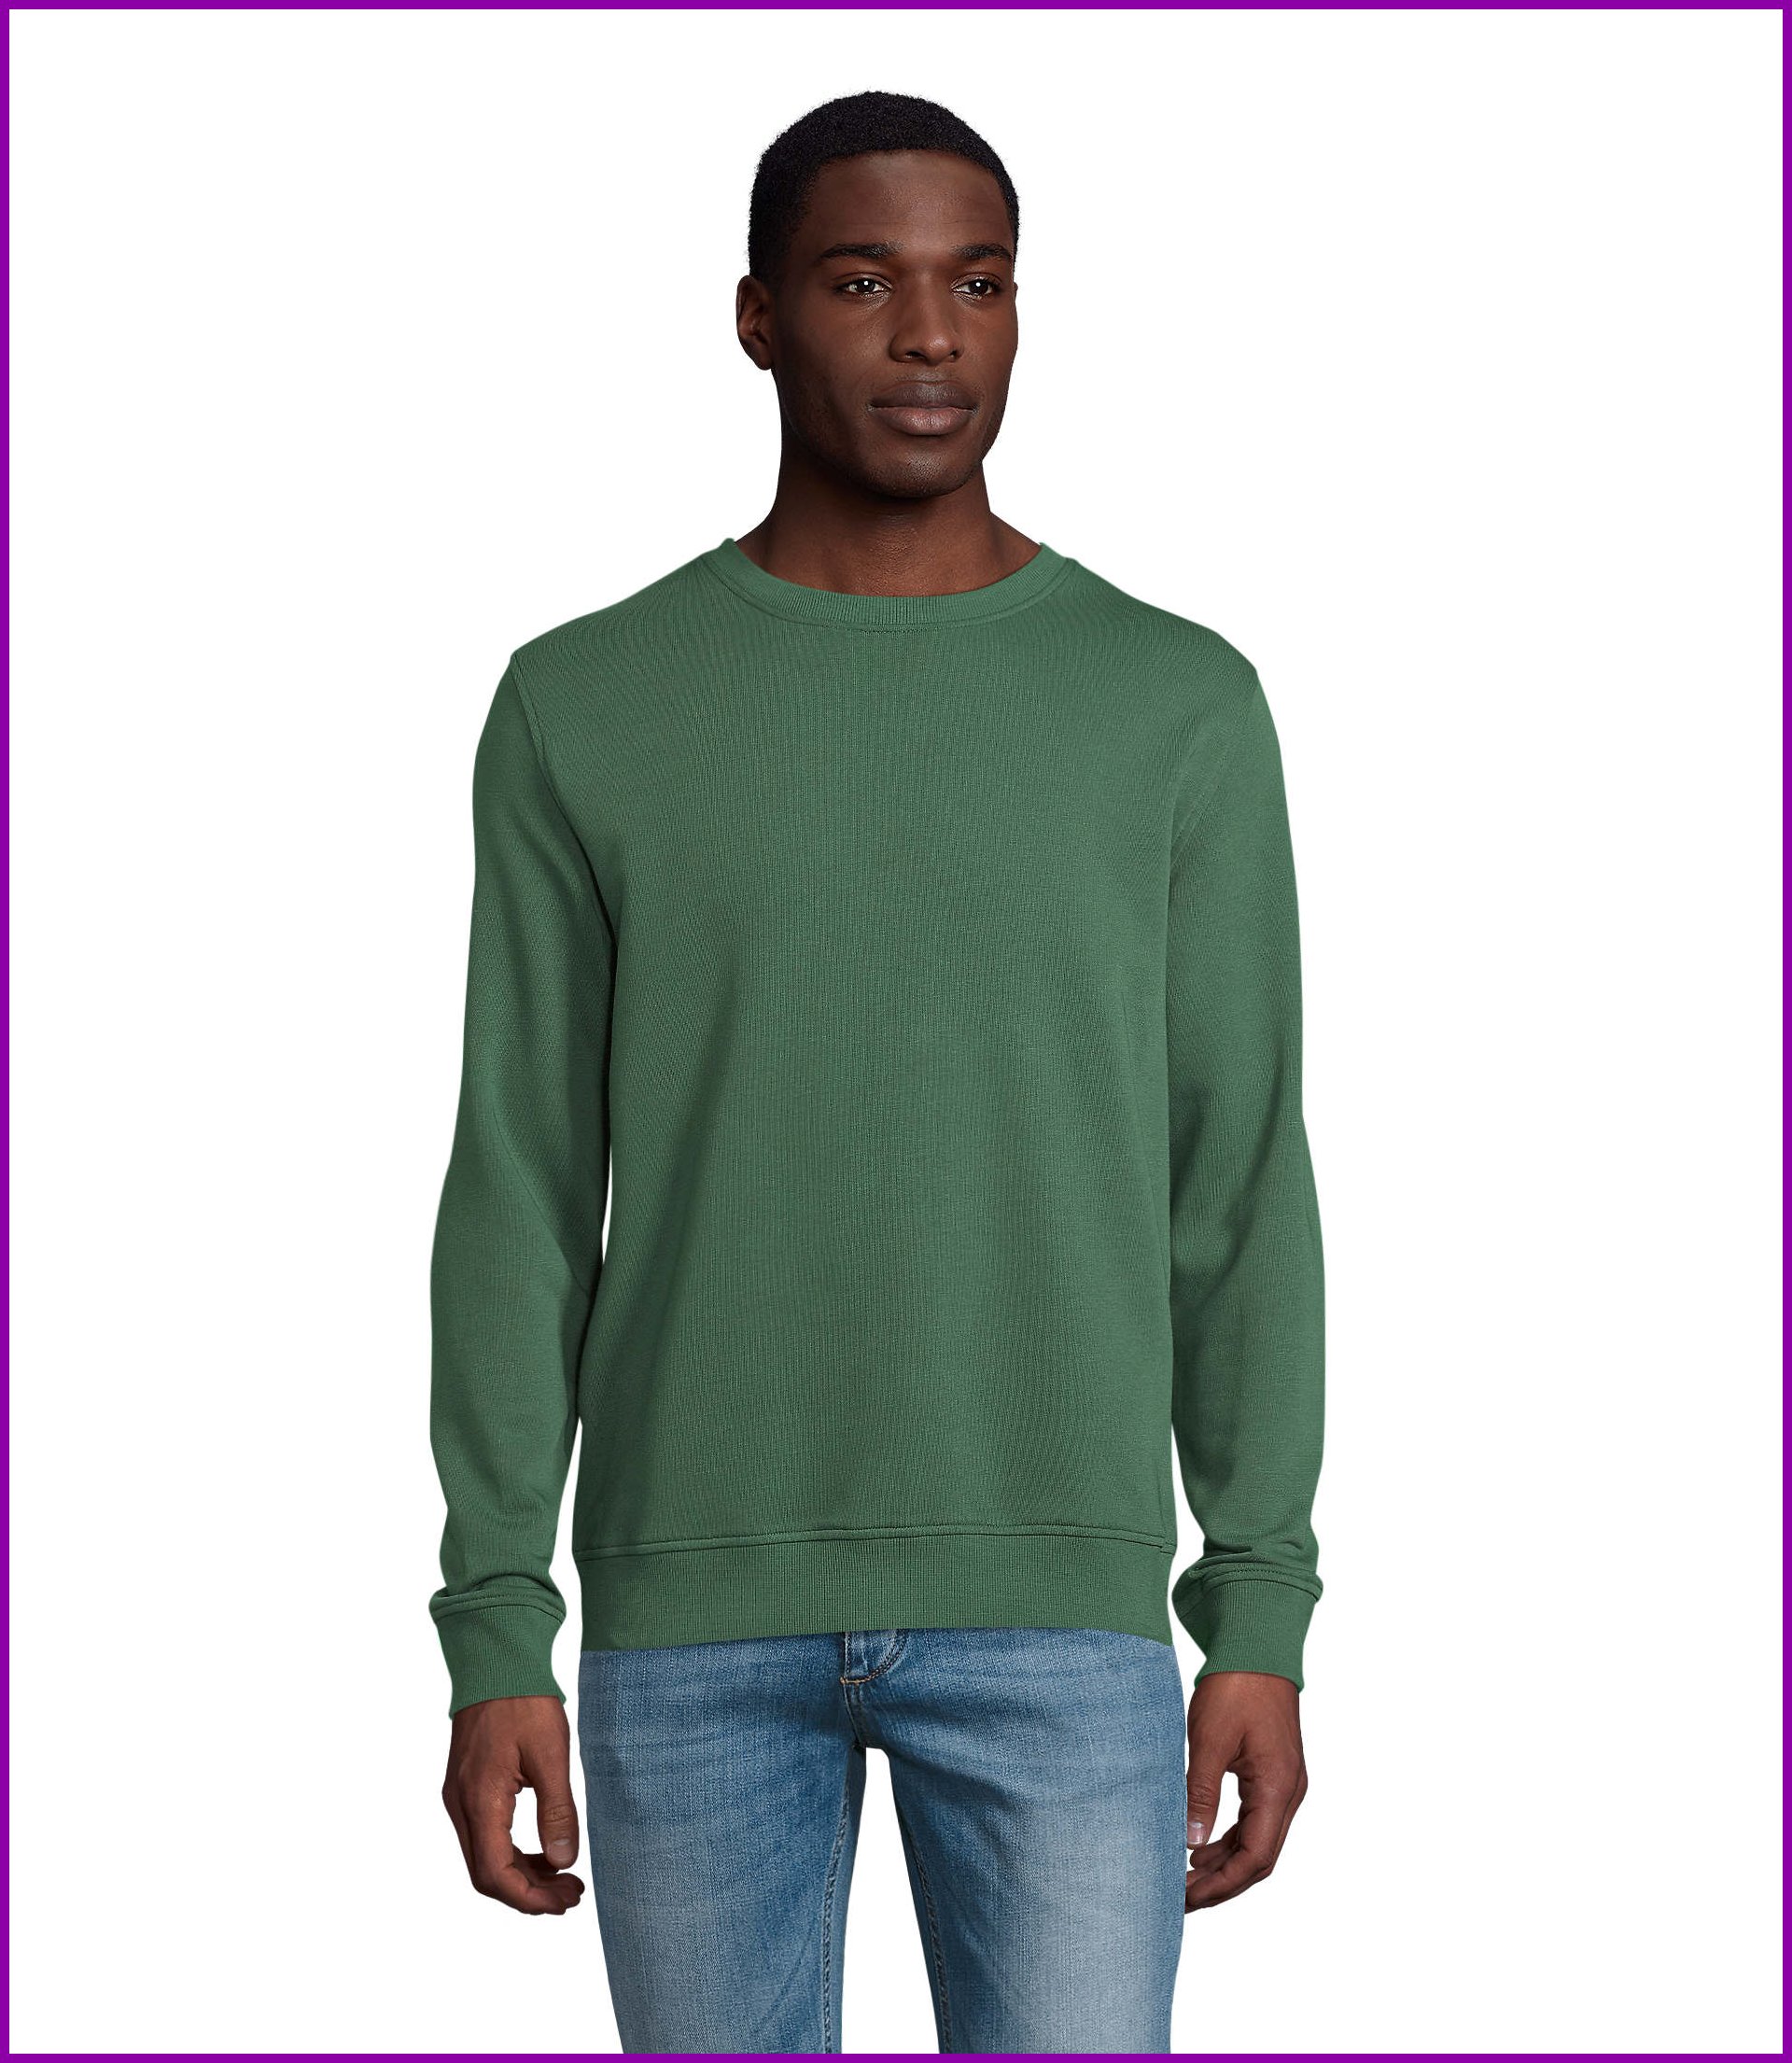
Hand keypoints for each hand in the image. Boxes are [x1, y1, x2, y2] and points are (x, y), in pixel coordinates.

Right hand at [442, 1694, 585, 1915]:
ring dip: (520, 1874)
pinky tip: (541, 1850)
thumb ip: (557, 1811)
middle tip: (571, 1894)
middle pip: (486, 1874)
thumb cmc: (523, 1702)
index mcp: (479, 1800)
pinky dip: (511, 1852)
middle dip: (528, 1893)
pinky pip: (483, 1836)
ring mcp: (459, 1797)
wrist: (495, 1661)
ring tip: (563, 1878)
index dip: (530, 1899)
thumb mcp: (550, 1754)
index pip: (495, 1875)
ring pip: (483, 1857)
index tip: (565, 1902)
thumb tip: (563, 1861)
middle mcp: (460, 1805)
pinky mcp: (465, 1788)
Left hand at [1184, 1670, 1306, 1911]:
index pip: (1254, 1858)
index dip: (1221, 1884)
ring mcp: (1284, 1785)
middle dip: (1222, 1882)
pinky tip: (1200, 1845)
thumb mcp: (1209, 1740)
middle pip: (1259, 1858)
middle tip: (1181, 1898)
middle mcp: (1288, 1793)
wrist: (1257, 1646)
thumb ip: (1201, 1793)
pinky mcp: (1273, 1775)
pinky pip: (1254, 1821)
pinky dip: (1229, 1839)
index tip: (1187, 1897)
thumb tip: (1191, 1843)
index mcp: (1277, 1788)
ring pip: (1257, 1842)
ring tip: (1185, 1878)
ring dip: (1224, 1863)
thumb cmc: (1234, 1687)